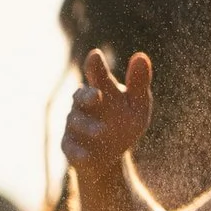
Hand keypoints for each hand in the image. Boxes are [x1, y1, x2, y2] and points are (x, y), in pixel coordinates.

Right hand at [63, 49, 152, 173]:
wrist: (107, 156)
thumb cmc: (123, 124)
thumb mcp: (137, 106)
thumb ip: (138, 83)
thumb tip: (140, 55)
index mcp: (101, 90)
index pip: (98, 75)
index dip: (96, 66)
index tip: (95, 55)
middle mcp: (83, 105)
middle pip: (81, 96)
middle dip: (87, 96)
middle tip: (97, 96)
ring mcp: (74, 126)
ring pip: (76, 122)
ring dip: (88, 126)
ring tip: (101, 131)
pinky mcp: (69, 146)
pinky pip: (71, 147)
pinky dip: (77, 151)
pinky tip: (85, 154)